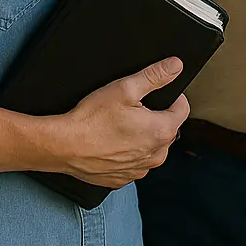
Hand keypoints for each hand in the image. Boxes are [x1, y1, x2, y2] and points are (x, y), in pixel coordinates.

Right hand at [50, 57, 189, 188]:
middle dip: (156, 116)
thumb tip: (176, 66)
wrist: (63, 146)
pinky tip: (113, 142)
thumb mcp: (126, 88)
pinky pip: (135, 162)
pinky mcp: (122, 179)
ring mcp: (139, 170)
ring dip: (143, 136)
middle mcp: (155, 156)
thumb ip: (155, 75)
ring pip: (152, 147)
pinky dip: (128, 152)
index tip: (155, 93)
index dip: (171, 96)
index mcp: (161, 132)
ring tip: (121, 125)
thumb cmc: (92, 119)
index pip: (182, 109)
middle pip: (168, 128)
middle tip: (133, 108)